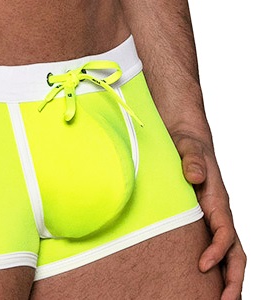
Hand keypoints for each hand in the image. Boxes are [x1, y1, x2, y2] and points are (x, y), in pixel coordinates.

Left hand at [172, 132, 245, 299]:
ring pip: (228, 256)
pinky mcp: (202, 219)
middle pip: (235, 253)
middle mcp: (219, 213)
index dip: (217, 252)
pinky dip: (215, 267)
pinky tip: (202, 283)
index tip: (202, 266)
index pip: (225, 233)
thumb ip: (192, 159)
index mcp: (217, 200)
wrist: (185, 137)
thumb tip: (194, 175)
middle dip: (233, 280)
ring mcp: (212, 219)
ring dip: (227, 280)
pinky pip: (213, 248)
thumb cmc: (186, 143)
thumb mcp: (187, 146)